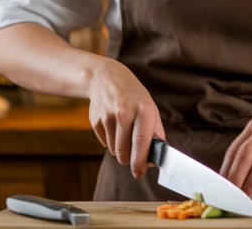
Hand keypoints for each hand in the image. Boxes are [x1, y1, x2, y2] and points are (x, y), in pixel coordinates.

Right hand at [87, 59, 165, 179]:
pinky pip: (104, 143)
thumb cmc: (134, 97)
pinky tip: (113, 126)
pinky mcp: (95, 120)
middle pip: (124, 151)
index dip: (140, 161)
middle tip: (134, 159)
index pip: (141, 141)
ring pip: (114, 150)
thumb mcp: (150, 108)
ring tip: (124, 133)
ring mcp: (108, 116)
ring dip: (120, 150)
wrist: (106, 78)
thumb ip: (155, 133)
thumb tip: (155, 158)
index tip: (139, 173)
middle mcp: (124, 112)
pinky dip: (110, 142)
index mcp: (143, 110)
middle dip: (129, 161)